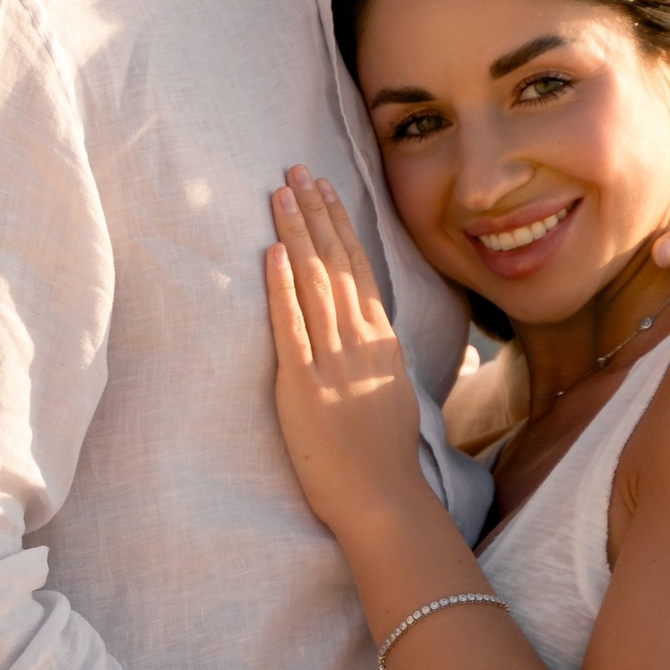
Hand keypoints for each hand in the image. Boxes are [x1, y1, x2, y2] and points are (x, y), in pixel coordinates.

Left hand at [263, 169, 426, 534]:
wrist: (381, 499)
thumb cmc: (384, 457)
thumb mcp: (395, 394)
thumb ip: (382, 358)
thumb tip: (378, 334)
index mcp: (382, 341)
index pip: (359, 268)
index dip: (339, 224)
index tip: (324, 189)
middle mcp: (361, 342)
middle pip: (336, 263)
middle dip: (314, 212)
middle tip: (295, 170)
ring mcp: (333, 362)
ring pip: (314, 283)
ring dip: (296, 233)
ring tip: (278, 193)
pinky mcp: (303, 387)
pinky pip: (292, 326)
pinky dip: (282, 286)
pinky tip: (273, 252)